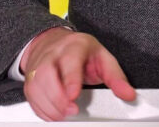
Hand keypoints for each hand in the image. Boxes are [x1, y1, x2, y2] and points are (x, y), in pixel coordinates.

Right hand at [20, 27, 135, 120]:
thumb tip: (128, 94)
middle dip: (57, 97)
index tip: (73, 95)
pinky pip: (30, 97)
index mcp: (74, 46)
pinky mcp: (30, 80)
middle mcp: (53, 54)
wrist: (55, 42)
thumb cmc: (81, 52)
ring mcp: (38, 66)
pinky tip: (54, 114)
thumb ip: (116, 77)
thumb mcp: (103, 58)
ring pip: (35, 86)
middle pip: (46, 74)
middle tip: (71, 111)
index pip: (70, 60)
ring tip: (64, 115)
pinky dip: (42, 110)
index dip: (70, 79)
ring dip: (49, 106)